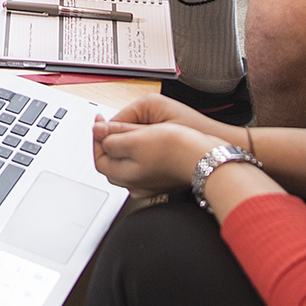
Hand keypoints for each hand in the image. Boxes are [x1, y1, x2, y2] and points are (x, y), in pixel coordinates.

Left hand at [89, 94, 236, 195]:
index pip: (99, 158)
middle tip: (112, 124)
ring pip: (129, 162)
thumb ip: (112, 138)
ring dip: (126, 145)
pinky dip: (142, 151)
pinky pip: (145, 164)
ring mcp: (151, 183)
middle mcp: (136, 184)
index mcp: (126, 176)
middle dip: (110, 142)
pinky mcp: (164, 178)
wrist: (208, 159)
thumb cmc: (178, 150)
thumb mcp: (136, 139)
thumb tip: (97, 132)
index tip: (100, 122)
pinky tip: (149, 140)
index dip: (97, 137)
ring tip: (132, 129)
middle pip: (113, 162)